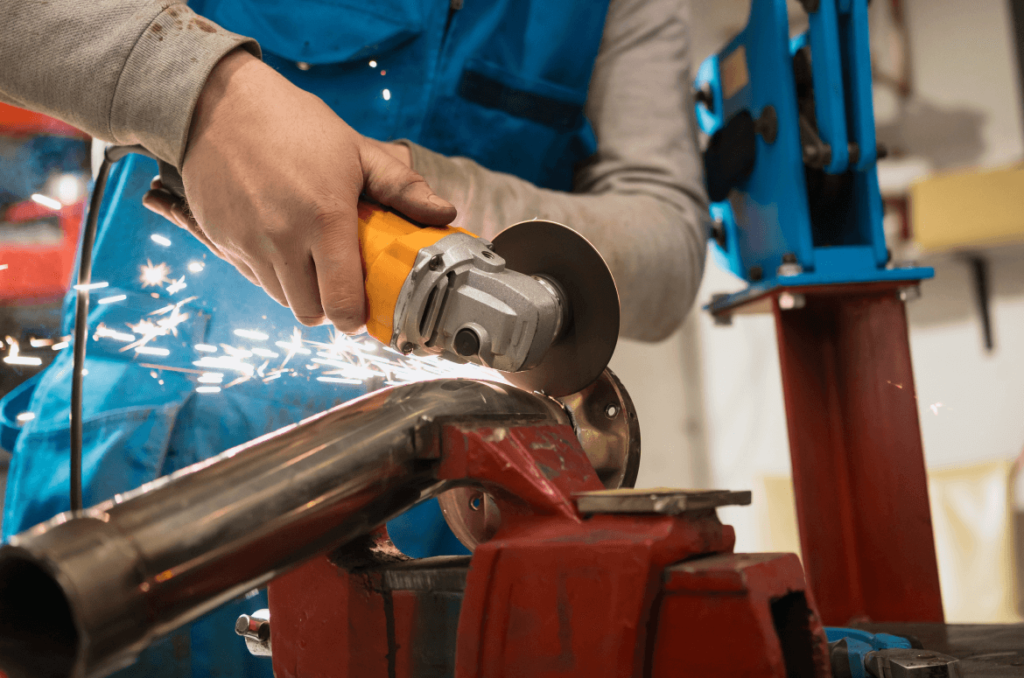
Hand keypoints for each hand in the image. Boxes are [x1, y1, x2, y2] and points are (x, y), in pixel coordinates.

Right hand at [142, 49, 453, 332]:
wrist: (220, 104)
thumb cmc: (297, 124)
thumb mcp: (357, 151)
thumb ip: (403, 188)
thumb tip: (447, 214)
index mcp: (326, 220)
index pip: (341, 304)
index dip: (356, 317)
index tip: (364, 308)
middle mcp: (284, 240)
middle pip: (310, 313)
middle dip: (329, 306)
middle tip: (340, 283)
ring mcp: (248, 243)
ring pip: (281, 300)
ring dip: (300, 290)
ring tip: (311, 258)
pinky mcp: (221, 241)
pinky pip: (253, 278)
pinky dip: (271, 273)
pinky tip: (280, 242)